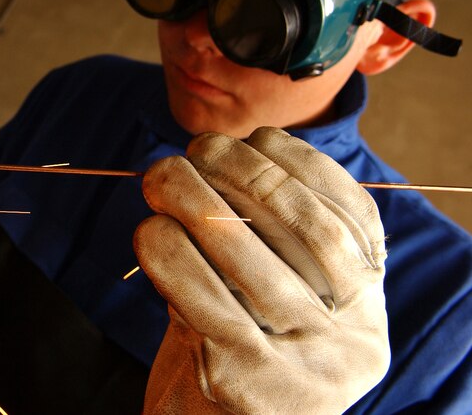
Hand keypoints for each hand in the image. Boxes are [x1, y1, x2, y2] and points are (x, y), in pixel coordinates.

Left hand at [134, 127, 388, 413]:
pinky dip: (168, 254)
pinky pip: (202, 299)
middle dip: (245, 172)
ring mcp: (304, 367)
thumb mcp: (273, 293)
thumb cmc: (237, 342)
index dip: (301, 165)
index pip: (351, 217)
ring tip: (160, 178)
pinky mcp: (244, 381)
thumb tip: (224, 152)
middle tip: (193, 148)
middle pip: (308, 231)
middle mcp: (352, 339)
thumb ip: (270, 236)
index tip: (253, 136)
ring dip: (195, 202)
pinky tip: (149, 230)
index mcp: (367, 308)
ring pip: (252, 259)